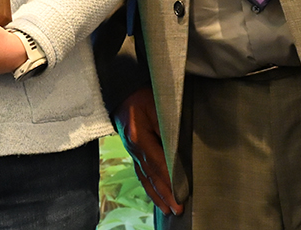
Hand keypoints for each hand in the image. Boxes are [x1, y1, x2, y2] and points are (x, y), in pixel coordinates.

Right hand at [115, 87, 182, 215]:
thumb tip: (175, 150)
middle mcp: (133, 147)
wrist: (120, 89)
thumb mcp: (156, 105)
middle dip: (164, 194)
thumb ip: (165, 127)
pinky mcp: (131, 148)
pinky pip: (140, 170)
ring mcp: (131, 149)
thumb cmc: (140, 94)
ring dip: (156, 194)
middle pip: (150, 175)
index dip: (169, 182)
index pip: (158, 164)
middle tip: (177, 210)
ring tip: (167, 209)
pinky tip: (153, 192)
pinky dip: (148, 185)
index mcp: (139, 137)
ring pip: (144, 176)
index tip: (180, 197)